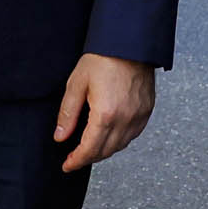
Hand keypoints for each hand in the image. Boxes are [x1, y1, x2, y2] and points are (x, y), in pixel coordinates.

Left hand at [54, 53, 154, 172]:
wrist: (129, 43)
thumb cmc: (103, 58)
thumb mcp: (76, 84)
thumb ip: (68, 114)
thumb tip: (60, 136)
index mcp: (106, 114)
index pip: (89, 149)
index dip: (77, 161)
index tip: (68, 165)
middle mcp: (125, 119)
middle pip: (105, 151)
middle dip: (89, 158)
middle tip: (75, 158)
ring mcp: (138, 115)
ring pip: (120, 145)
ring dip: (104, 151)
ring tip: (90, 148)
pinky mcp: (147, 110)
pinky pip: (133, 135)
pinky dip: (120, 140)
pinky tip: (110, 135)